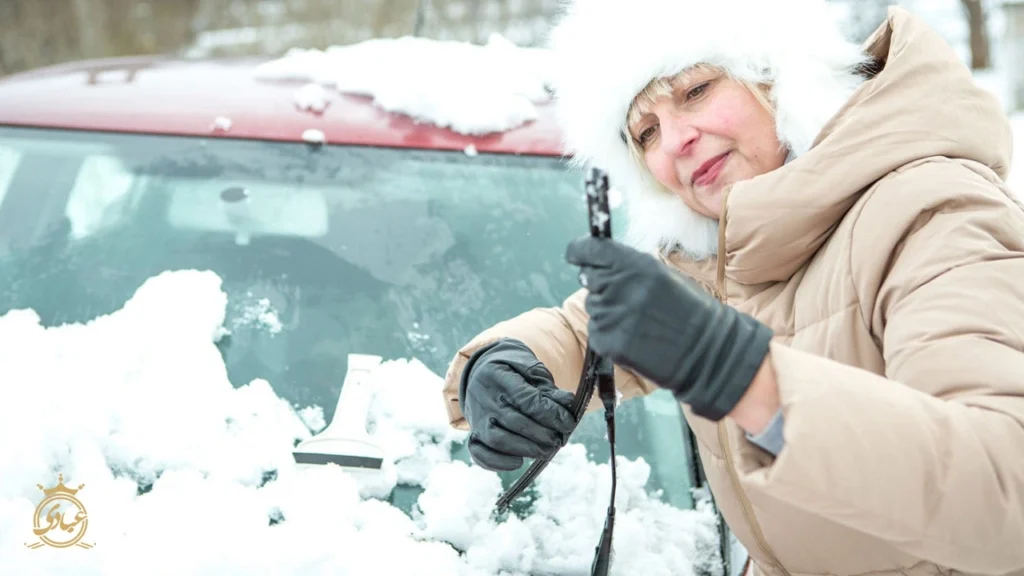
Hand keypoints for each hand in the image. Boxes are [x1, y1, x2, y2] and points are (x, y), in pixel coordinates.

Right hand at [458, 339, 576, 470]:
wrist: (481, 372)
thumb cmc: (512, 371)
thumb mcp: (530, 368)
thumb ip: (548, 387)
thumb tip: (568, 404)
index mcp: (498, 376)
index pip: (527, 400)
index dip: (551, 414)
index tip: (568, 422)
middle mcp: (483, 398)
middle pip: (514, 422)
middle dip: (542, 434)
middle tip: (560, 439)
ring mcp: (477, 419)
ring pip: (498, 440)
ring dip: (526, 449)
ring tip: (546, 450)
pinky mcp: (473, 435)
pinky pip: (480, 454)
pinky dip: (499, 462)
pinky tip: (519, 461)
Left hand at [565, 236, 773, 420]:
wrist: (708, 351)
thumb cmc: (690, 310)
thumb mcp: (663, 276)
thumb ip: (630, 268)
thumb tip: (599, 264)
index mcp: (635, 265)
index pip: (589, 250)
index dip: (580, 251)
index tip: (577, 254)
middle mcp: (620, 288)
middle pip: (589, 278)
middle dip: (600, 284)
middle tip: (625, 297)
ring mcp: (612, 317)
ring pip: (593, 307)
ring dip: (608, 311)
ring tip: (639, 321)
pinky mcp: (609, 343)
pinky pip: (598, 332)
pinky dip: (610, 334)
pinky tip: (636, 338)